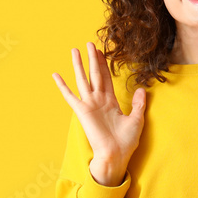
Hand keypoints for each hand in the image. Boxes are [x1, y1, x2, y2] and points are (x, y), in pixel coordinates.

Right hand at [51, 42, 145, 185]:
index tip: (101, 52)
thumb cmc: (126, 141)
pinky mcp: (82, 111)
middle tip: (89, 43)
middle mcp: (99, 101)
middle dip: (93, 59)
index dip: (103, 65)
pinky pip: (70, 96)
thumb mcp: (137, 119)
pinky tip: (56, 75)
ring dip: (79, 65)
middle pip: (95, 74)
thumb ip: (139, 104)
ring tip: (74, 50)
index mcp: (110, 102)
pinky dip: (62, 86)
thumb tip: (142, 89)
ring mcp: (89, 105)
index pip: (106, 79)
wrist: (116, 155)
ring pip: (83, 80)